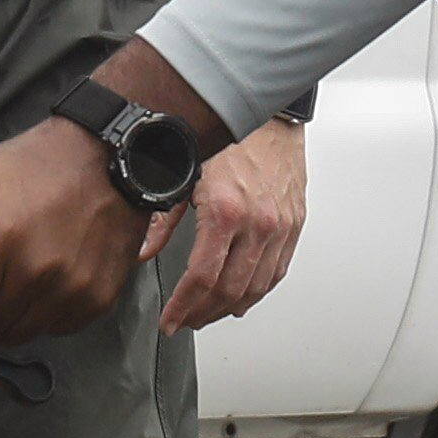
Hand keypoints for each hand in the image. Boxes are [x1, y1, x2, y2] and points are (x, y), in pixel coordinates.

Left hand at [0, 122, 158, 343]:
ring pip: (20, 335)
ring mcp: (73, 287)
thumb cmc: (27, 168)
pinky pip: (56, 328)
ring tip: (14, 274)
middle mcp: (38, 270)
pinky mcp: (98, 297)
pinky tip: (45, 277)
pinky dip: (44, 312)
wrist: (101, 157)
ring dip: (10, 315)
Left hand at [159, 115, 305, 332]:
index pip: (202, 279)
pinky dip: (258, 291)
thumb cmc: (228, 137)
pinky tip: (241, 296)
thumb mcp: (183, 175)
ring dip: (229, 308)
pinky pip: (277, 271)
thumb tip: (142, 250)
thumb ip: (161, 219)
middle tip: (185, 321)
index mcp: (225, 211)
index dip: (183, 308)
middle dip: (203, 314)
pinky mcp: (295, 224)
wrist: (269, 115)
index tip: (171, 321)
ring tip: (207, 314)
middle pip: (230, 291)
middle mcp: (258, 223)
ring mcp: (280, 226)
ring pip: (256, 287)